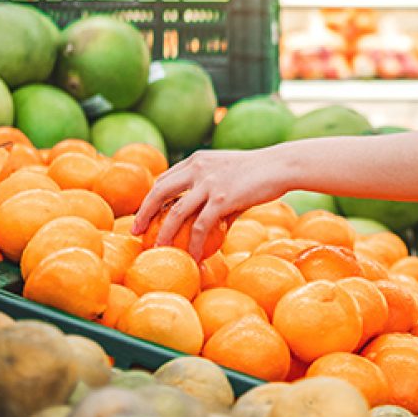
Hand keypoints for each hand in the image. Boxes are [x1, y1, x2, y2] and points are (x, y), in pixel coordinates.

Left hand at [132, 147, 285, 260]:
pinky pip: (200, 226)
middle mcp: (197, 168)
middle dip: (143, 213)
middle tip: (136, 231)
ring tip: (158, 250)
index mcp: (197, 160)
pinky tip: (193, 256)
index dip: (151, 198)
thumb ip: (216, 193)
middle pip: (158, 191)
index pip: (164, 179)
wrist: (281, 166)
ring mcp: (208, 183)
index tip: (145, 214)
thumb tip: (213, 223)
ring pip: (175, 213)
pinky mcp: (221, 199)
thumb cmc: (261, 172)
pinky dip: (193, 244)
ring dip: (163, 235)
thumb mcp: (231, 175)